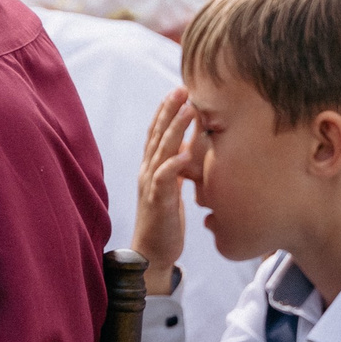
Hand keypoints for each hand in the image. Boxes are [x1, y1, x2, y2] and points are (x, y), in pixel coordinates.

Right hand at [135, 87, 201, 295]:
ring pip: (162, 151)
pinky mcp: (158, 203)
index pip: (157, 133)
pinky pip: (164, 181)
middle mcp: (149, 172)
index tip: (179, 90)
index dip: (166, 111)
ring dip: (175, 129)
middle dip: (170, 111)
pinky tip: (184, 154)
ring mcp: (152, 186)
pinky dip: (173, 166)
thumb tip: (191, 148)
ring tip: (188, 109)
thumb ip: (178, 167)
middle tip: (182, 88)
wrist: (153, 253)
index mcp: (152, 167)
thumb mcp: (173, 188)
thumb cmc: (165, 220)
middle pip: (158, 135)